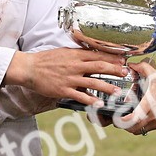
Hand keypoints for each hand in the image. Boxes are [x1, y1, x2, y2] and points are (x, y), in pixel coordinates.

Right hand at [3, 47, 127, 106]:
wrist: (29, 68)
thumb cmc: (45, 60)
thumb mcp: (63, 52)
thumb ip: (77, 54)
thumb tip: (91, 55)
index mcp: (75, 55)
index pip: (98, 54)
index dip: (112, 57)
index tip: (123, 60)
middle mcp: (75, 66)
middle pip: (100, 66)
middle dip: (115, 70)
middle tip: (126, 73)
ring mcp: (70, 79)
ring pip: (93, 82)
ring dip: (107, 87)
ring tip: (117, 91)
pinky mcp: (64, 90)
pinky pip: (81, 96)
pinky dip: (91, 100)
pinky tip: (100, 104)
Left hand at [116, 62, 155, 134]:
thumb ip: (142, 67)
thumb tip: (131, 64)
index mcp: (148, 105)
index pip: (132, 120)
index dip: (121, 120)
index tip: (116, 115)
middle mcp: (151, 117)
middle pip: (132, 129)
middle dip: (122, 124)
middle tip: (118, 116)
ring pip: (138, 131)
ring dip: (130, 126)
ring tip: (127, 117)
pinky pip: (145, 130)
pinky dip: (139, 126)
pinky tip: (138, 117)